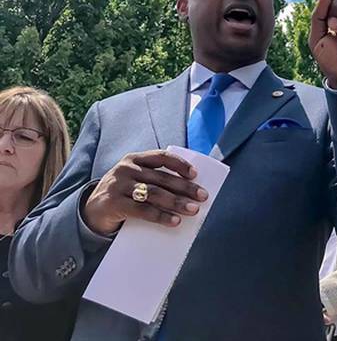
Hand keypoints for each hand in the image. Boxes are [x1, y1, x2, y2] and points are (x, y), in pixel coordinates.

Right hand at [81, 150, 208, 235]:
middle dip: (185, 188)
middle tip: (202, 197)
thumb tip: (190, 191)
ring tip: (193, 210)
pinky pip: (142, 210)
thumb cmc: (123, 194)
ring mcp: (119, 186)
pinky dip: (160, 216)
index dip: (180, 164)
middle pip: (162, 178)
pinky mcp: (113, 204)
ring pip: (154, 193)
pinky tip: (174, 221)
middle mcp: (126, 169)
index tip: (195, 174)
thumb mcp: (135, 180)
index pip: (162, 157)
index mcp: (135, 159)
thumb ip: (155, 179)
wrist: (91, 211)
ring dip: (176, 202)